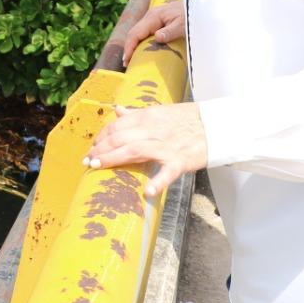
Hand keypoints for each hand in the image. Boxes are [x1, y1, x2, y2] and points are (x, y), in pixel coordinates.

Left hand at [83, 103, 207, 196]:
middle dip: (100, 149)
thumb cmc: (187, 119)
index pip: (117, 125)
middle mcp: (153, 129)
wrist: (215, 126)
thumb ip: (136, 113)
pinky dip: (157, 182)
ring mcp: (166, 146)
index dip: (102, 137)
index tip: (93, 147)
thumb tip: (117, 110)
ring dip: (113, 158)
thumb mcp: (160, 111)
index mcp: (148, 116)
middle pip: (120, 137)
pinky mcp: (180, 161)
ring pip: (134, 150)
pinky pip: (167, 172)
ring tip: (97, 167)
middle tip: (87, 161)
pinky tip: (146, 192)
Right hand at [122, 0, 184, 66]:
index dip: (129, 46)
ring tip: (132, 60)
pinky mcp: (157, 22)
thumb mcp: (183, 25)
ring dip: (134, 46)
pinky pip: (145, 33)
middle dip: (129, 48)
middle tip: (127, 64)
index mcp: (153, 17)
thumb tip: (157, 38)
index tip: (127, 59)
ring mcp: (153, 19)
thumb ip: (170, 32)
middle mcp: (150, 17)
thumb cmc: (190, 15)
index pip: (135, 33)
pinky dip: (141, 43)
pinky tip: (142, 51)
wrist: (197, 6)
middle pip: (134, 33)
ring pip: (139, 33)